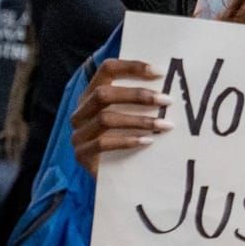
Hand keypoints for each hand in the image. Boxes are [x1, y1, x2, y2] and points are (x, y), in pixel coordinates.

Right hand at [71, 57, 169, 175]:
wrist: (107, 178)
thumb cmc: (121, 140)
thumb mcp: (126, 116)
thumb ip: (137, 101)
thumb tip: (166, 86)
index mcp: (90, 95)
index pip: (106, 70)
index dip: (131, 67)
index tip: (159, 72)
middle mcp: (80, 111)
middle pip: (103, 94)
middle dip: (137, 95)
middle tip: (166, 100)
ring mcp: (78, 133)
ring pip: (105, 119)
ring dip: (138, 120)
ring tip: (164, 125)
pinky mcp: (81, 154)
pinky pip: (103, 143)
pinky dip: (127, 140)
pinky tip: (148, 141)